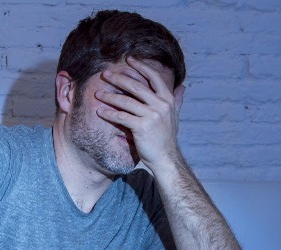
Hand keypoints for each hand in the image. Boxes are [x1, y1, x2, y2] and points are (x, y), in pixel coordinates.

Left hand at [94, 57, 184, 171]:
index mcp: (168, 100)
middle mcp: (161, 105)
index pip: (154, 77)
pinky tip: (100, 112)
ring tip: (98, 94)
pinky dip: (109, 114)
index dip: (141, 66)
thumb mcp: (174, 116)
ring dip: (110, 96)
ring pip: (126, 101)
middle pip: (136, 86)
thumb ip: (177, 101)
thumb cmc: (166, 138)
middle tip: (105, 74)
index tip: (129, 59)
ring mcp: (152, 115)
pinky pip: (121, 117)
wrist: (166, 158)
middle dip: (119, 78)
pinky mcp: (142, 127)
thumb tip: (182, 86)